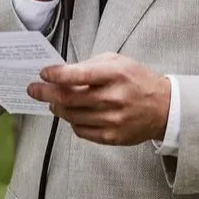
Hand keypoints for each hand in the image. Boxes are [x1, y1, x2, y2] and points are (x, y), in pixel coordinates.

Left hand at [28, 53, 170, 145]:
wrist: (164, 108)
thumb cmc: (138, 81)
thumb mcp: (118, 62)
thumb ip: (91, 65)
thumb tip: (62, 72)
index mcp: (115, 75)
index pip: (77, 75)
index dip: (55, 75)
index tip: (43, 73)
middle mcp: (113, 98)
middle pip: (68, 98)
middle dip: (45, 92)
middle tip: (33, 89)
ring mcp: (112, 120)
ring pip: (71, 116)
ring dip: (57, 107)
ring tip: (54, 101)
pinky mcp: (111, 136)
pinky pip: (80, 130)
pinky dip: (72, 121)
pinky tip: (73, 114)